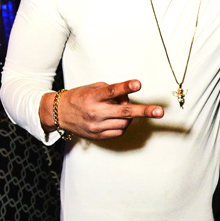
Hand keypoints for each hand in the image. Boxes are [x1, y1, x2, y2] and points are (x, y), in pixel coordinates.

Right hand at [40, 80, 163, 139]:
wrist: (60, 114)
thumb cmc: (80, 97)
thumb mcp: (93, 88)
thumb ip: (111, 91)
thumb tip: (128, 98)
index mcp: (92, 97)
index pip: (111, 91)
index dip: (126, 87)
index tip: (138, 84)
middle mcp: (95, 112)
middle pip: (124, 112)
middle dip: (144, 111)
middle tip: (159, 111)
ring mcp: (97, 127)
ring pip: (125, 123)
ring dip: (131, 116)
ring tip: (125, 108)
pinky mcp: (98, 136)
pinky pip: (119, 131)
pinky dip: (124, 124)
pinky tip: (118, 118)